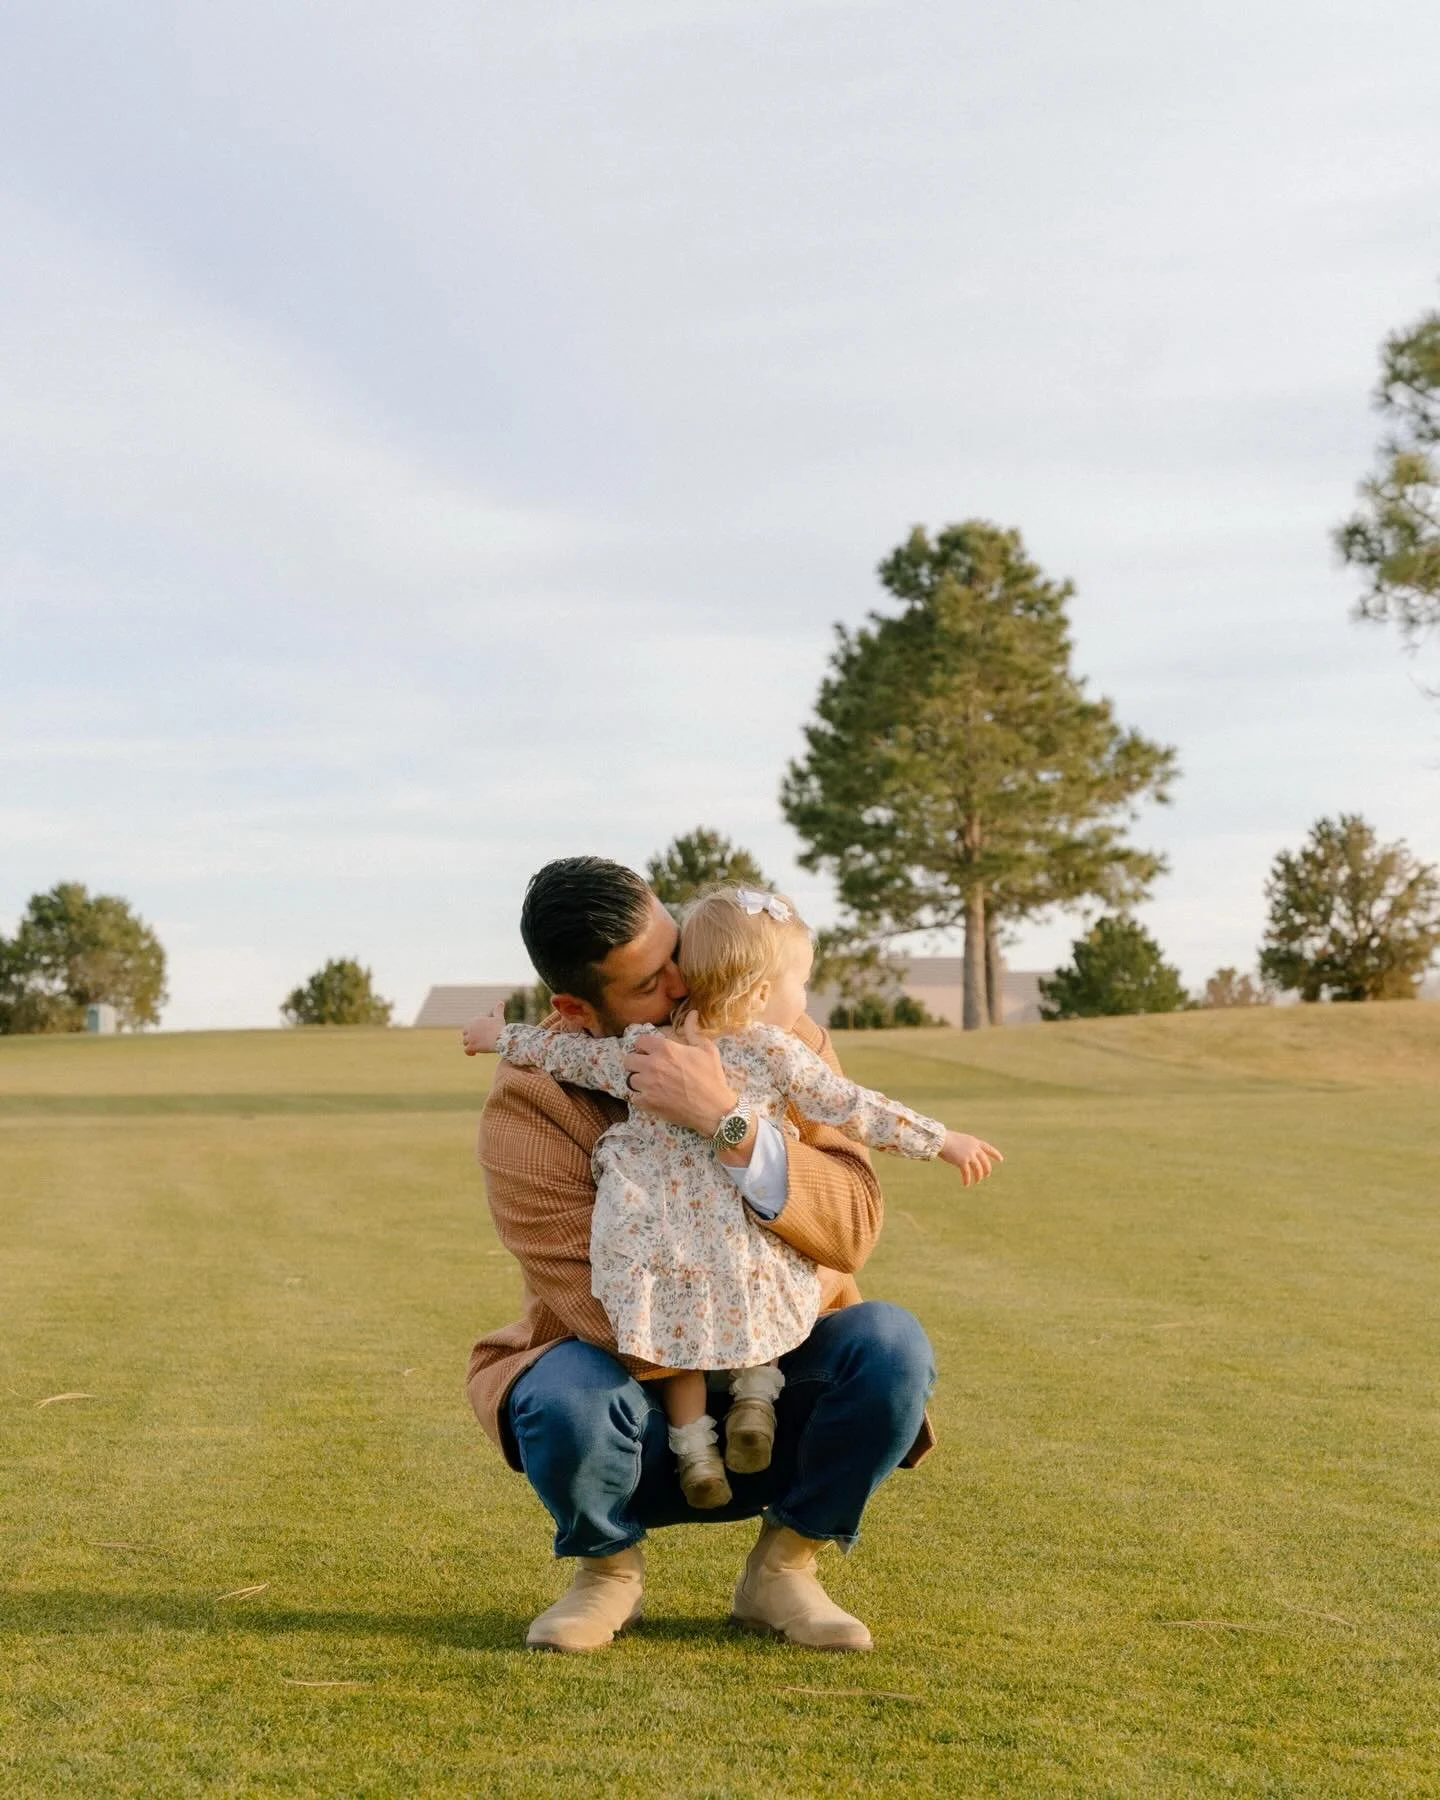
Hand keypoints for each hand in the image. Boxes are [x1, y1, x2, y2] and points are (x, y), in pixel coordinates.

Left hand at [461, 1002, 505, 1055]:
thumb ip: (498, 1010)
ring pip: (465, 1042)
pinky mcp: (471, 1046)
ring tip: (477, 1048)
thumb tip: (500, 1001)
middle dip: (470, 1038)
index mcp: (475, 1020)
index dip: (474, 1031)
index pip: (469, 1026)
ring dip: (470, 1045)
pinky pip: (466, 1050)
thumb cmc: (501, 1028)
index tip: (481, 1035)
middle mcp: (470, 1028)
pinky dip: (469, 1052)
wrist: (502, 1039)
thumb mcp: (499, 1018)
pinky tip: (474, 1053)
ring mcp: (470, 1037)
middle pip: (465, 1034)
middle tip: (478, 1042)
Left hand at [623, 1012, 737, 1136]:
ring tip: (652, 1084)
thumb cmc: (711, 1076)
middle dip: (637, 1063)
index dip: (645, 1046)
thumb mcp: (706, 1049)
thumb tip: (692, 1013)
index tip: (651, 1052)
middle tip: (649, 1068)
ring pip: (630, 1080)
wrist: (714, 1108)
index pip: (639, 1041)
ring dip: (639, 1081)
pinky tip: (653, 1098)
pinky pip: (634, 1098)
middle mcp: (652, 1065)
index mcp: (664, 1049)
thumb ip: (693, 1030)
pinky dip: (641, 1098)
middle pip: (628, 1060)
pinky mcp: (647, 1103)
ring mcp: (647, 1085)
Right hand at [938, 1131, 1002, 1186]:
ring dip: (978, 1176)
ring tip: (977, 1181)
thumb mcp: (960, 1140)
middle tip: (986, 1175)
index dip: (995, 1154)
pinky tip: (966, 1185)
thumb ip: (966, 1147)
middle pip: (985, 1161)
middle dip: (986, 1170)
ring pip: (978, 1169)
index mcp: (974, 1141)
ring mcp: (969, 1155)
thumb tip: (968, 1156)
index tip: (1001, 1160)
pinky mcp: (963, 1161)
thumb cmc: (947, 1139)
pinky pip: (967, 1173)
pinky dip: (967, 1180)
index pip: (988, 1148)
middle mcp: (974, 1148)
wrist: (940, 1139)